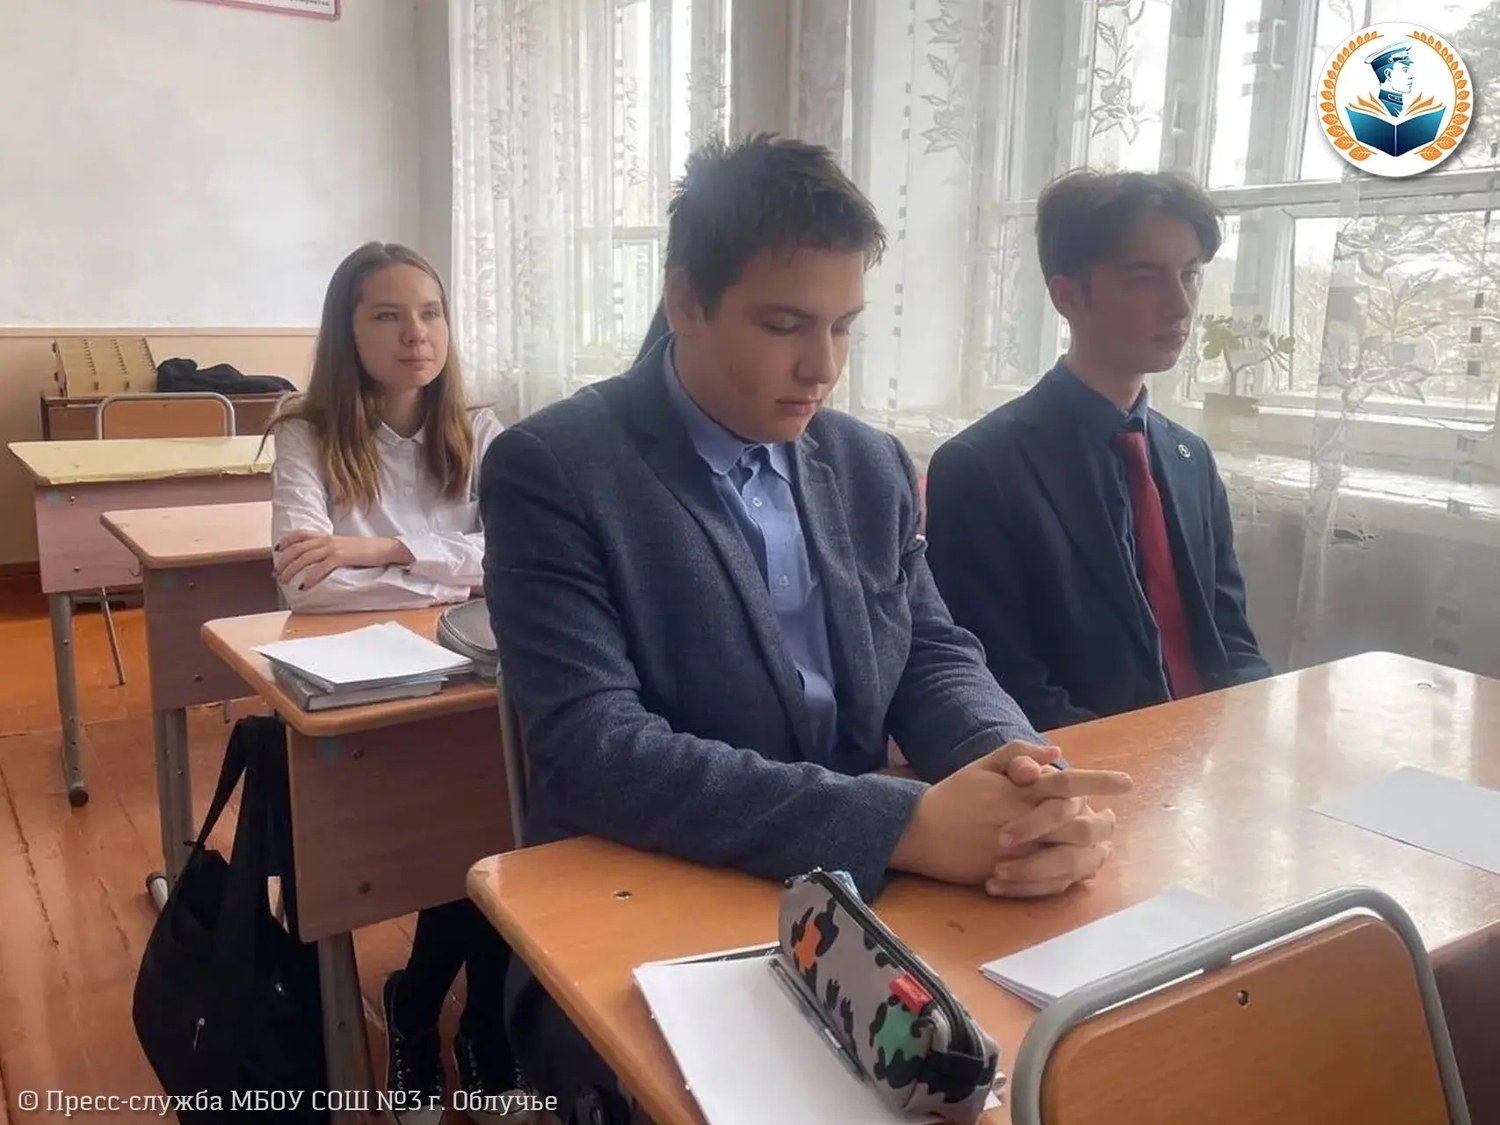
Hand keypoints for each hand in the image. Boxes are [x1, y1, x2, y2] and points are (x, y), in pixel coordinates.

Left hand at [273, 531, 412, 588]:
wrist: (384, 548)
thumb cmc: (366, 550)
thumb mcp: (344, 546)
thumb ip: (330, 549)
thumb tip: (319, 559)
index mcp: (327, 536)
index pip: (300, 534)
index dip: (286, 541)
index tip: (277, 550)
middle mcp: (327, 540)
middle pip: (298, 549)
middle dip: (284, 562)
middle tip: (276, 574)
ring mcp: (333, 548)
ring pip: (305, 558)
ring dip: (291, 570)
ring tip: (284, 581)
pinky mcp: (341, 557)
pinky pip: (320, 568)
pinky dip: (309, 577)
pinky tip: (303, 586)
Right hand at [890, 743, 1130, 891]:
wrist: (920, 832)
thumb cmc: (952, 795)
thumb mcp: (982, 764)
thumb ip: (1017, 753)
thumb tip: (1055, 752)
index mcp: (1019, 791)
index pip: (1070, 784)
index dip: (1100, 782)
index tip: (1126, 782)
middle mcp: (1025, 821)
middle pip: (1081, 824)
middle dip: (1103, 823)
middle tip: (1111, 819)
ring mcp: (1021, 853)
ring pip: (1073, 856)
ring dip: (1092, 851)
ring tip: (1101, 846)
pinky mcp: (1013, 876)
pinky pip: (1053, 881)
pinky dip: (1070, 875)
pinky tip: (1078, 867)